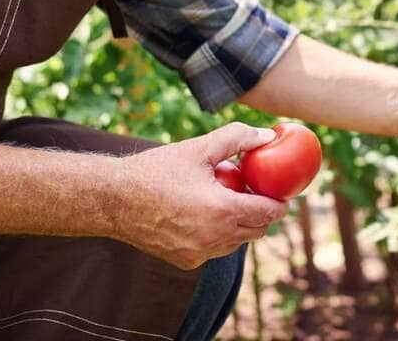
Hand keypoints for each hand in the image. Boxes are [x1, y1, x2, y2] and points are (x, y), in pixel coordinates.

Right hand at [111, 122, 289, 269]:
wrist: (114, 200)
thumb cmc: (156, 170)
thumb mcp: (198, 148)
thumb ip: (236, 139)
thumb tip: (268, 136)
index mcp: (221, 211)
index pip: (268, 212)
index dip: (280, 202)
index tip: (283, 192)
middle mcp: (213, 238)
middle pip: (257, 230)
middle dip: (263, 213)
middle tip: (259, 193)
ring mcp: (199, 253)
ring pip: (237, 242)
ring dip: (241, 224)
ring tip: (232, 200)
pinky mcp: (185, 261)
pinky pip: (215, 249)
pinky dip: (219, 235)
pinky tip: (207, 214)